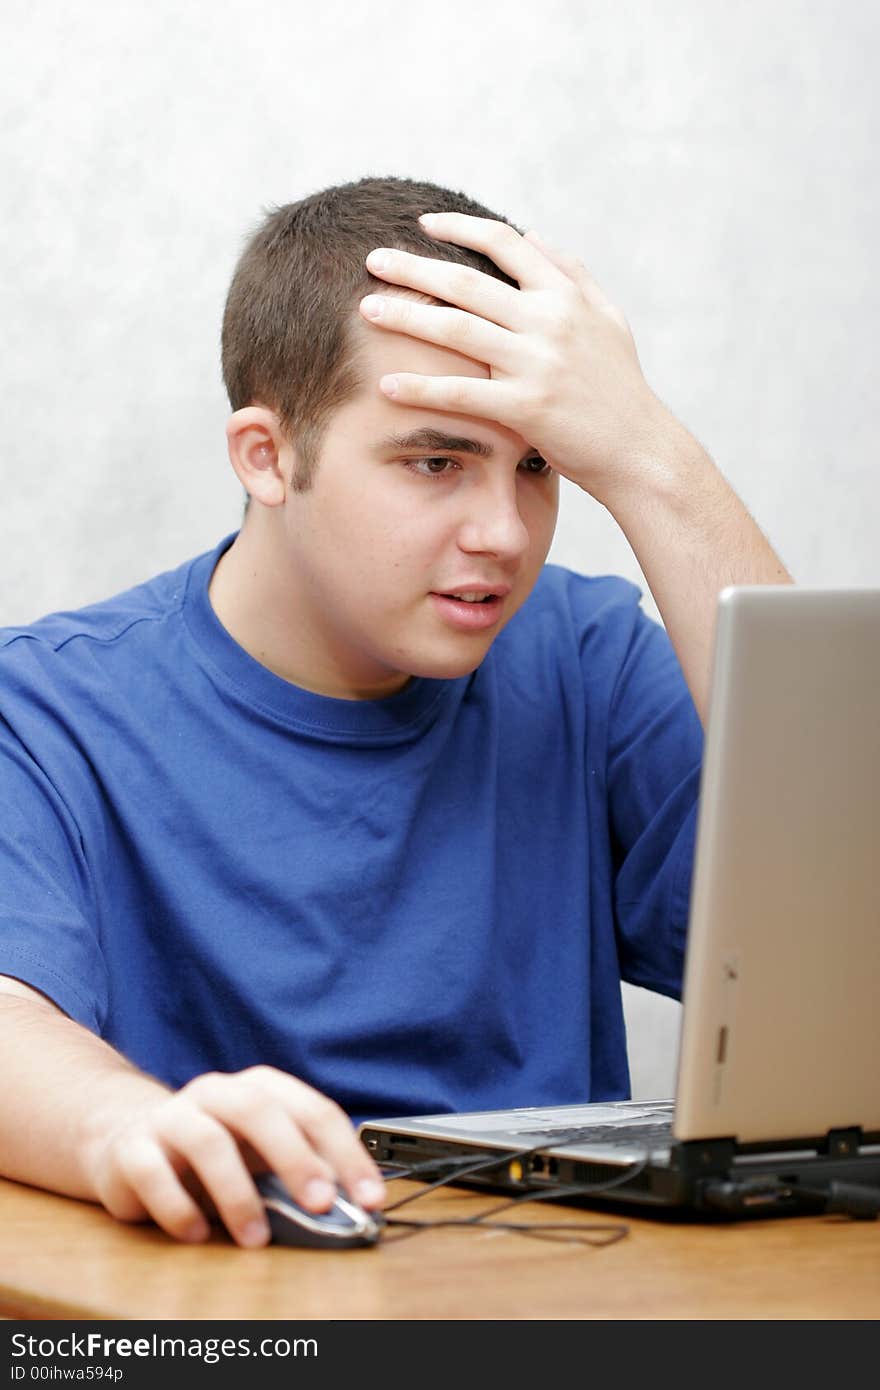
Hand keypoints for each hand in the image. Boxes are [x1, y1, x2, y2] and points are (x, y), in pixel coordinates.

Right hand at [82, 1067, 384, 1246]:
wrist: (125, 1138)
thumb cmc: (212, 1149)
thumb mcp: (259, 1155)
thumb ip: (300, 1171)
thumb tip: (349, 1205)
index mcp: (257, 1089)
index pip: (312, 1110)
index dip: (344, 1152)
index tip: (369, 1196)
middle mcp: (215, 1093)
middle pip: (259, 1111)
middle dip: (295, 1158)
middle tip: (321, 1203)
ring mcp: (170, 1117)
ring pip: (206, 1141)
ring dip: (237, 1194)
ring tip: (255, 1238)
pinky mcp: (130, 1149)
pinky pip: (153, 1172)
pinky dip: (178, 1208)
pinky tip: (196, 1233)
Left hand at [358, 212, 677, 506]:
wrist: (639, 451)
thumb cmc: (620, 388)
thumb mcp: (608, 319)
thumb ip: (572, 273)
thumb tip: (534, 234)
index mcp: (566, 296)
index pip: (506, 243)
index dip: (460, 228)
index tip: (423, 224)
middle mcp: (550, 321)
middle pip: (468, 282)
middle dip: (415, 267)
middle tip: (373, 260)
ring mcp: (538, 364)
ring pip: (457, 329)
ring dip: (407, 316)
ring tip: (367, 309)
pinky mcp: (526, 408)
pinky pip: (462, 394)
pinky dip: (421, 388)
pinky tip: (386, 385)